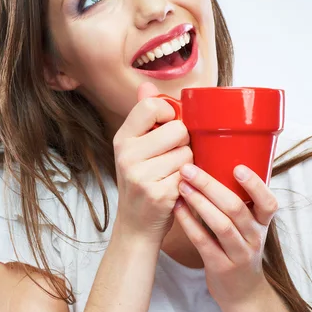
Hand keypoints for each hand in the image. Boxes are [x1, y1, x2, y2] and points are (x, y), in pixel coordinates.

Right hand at [112, 81, 193, 245]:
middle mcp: (127, 155)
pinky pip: (189, 174)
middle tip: (172, 158)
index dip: (170, 114)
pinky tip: (177, 189)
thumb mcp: (136, 150)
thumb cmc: (142, 183)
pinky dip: (189, 181)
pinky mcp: (158, 193)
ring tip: (174, 175)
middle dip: (184, 143)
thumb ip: (144, 118)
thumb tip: (147, 85)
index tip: (170, 127)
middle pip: (178, 129)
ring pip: (187, 152)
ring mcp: (141, 175)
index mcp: (122, 139)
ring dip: (189, 163)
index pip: (152, 106)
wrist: (136, 226)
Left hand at [173, 163, 277, 308]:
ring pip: (221, 225)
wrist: (242, 294)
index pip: (269, 203)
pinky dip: (189, 223)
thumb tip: (212, 164)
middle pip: (236, 208)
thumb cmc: (239, 249)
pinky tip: (177, 208)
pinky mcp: (221, 267)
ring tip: (182, 186)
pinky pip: (204, 242)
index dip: (255, 185)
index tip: (238, 167)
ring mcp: (239, 254)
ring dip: (199, 202)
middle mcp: (254, 238)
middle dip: (211, 186)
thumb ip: (237, 202)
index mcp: (263, 224)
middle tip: (189, 169)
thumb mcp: (248, 227)